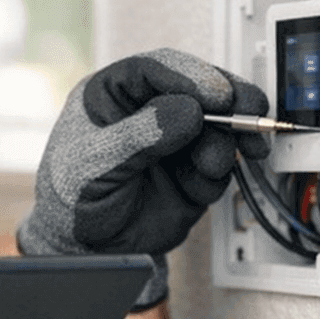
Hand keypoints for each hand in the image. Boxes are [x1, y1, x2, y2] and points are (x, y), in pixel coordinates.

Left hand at [17, 48, 270, 307]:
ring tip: (210, 165)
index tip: (217, 95)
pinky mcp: (191, 172)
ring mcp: (173, 141)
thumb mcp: (93, 165)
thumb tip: (185, 111)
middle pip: (197, 88)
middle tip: (249, 112)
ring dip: (223, 143)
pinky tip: (195, 189)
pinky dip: (215, 177)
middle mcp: (147, 112)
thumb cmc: (70, 199)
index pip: (154, 69)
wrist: (85, 249)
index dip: (189, 76)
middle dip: (229, 100)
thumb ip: (137, 137)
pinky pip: (219, 166)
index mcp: (111, 95)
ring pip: (216, 126)